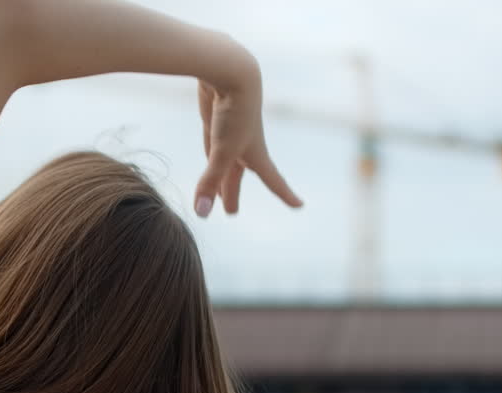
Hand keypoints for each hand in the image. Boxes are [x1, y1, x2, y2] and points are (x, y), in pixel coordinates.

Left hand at [194, 72, 302, 217]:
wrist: (231, 70)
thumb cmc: (234, 112)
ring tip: (216, 195)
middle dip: (233, 193)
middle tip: (231, 212)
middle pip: (237, 176)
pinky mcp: (215, 120)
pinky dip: (210, 157)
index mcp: (257, 153)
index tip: (299, 205)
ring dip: (220, 178)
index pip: (274, 181)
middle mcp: (246, 144)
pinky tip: (206, 163)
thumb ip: (210, 182)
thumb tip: (202, 214)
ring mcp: (230, 132)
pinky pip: (212, 145)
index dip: (286, 195)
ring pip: (224, 162)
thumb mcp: (221, 151)